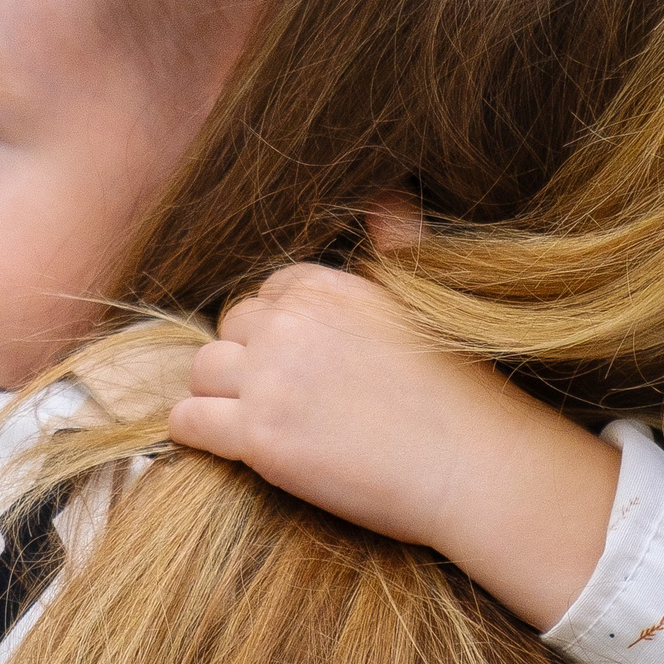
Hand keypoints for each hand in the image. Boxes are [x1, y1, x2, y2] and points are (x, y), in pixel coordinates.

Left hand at [166, 264, 619, 631]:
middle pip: (232, 327)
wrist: (474, 467)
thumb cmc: (461, 395)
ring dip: (217, 394)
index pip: (269, 292)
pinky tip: (219, 443)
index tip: (298, 362)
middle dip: (247, 359)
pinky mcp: (258, 436)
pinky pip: (188, 420)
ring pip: (202, 370)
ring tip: (247, 421)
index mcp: (330, 287)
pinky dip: (193, 431)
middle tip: (275, 397)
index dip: (278, 330)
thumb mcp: (425, 299)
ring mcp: (270, 379)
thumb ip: (396, 243)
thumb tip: (387, 196)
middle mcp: (292, 323)